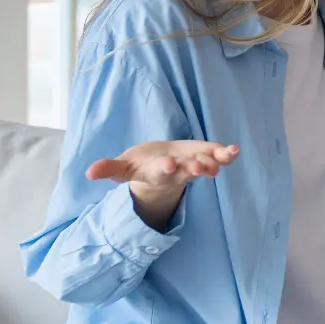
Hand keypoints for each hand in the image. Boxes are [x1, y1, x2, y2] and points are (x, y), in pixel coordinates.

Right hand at [87, 140, 239, 192]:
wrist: (162, 170)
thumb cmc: (141, 167)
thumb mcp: (123, 169)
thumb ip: (109, 170)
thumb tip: (88, 173)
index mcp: (158, 173)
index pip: (161, 173)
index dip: (165, 170)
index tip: (168, 166)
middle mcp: (179, 172)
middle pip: (187, 172)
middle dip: (193, 169)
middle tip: (199, 168)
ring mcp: (194, 166)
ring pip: (206, 166)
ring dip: (214, 163)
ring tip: (224, 158)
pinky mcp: (206, 157)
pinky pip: (218, 158)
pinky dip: (227, 155)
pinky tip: (235, 150)